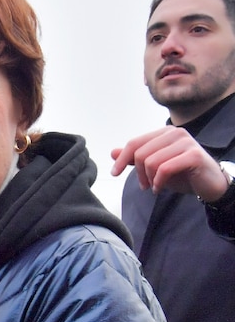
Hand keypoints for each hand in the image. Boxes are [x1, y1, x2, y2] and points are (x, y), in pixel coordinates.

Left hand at [111, 126, 229, 200]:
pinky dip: (158, 182)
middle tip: (143, 185)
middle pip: (140, 153)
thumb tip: (112, 152)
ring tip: (153, 187)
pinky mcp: (194, 155)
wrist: (209, 184)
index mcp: (164, 133)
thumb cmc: (182, 173)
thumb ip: (135, 158)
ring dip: (148, 179)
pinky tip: (159, 189)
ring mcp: (186, 143)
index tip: (115, 173)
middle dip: (138, 173)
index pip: (134, 143)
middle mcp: (175, 133)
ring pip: (151, 161)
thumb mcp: (154, 166)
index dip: (121, 159)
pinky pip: (165, 169)